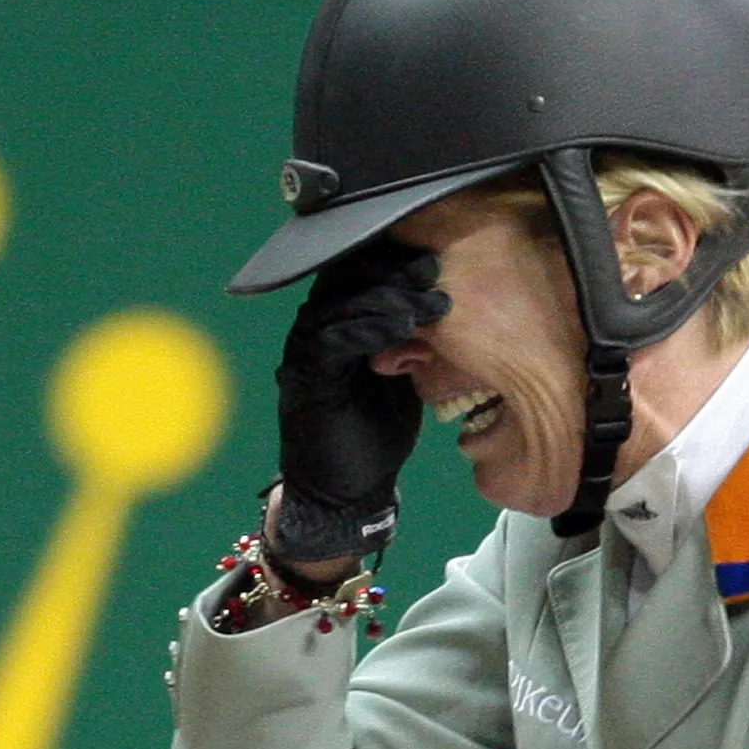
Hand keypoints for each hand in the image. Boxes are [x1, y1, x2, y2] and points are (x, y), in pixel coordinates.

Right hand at [270, 241, 444, 568]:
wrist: (345, 492)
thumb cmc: (376, 433)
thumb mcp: (406, 376)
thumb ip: (415, 339)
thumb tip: (447, 300)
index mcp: (340, 323)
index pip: (361, 274)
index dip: (395, 260)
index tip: (436, 256)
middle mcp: (316, 329)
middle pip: (346, 279)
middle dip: (391, 270)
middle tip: (433, 267)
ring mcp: (304, 352)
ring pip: (339, 305)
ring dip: (385, 298)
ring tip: (428, 300)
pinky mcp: (301, 379)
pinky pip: (331, 342)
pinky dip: (366, 331)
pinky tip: (401, 328)